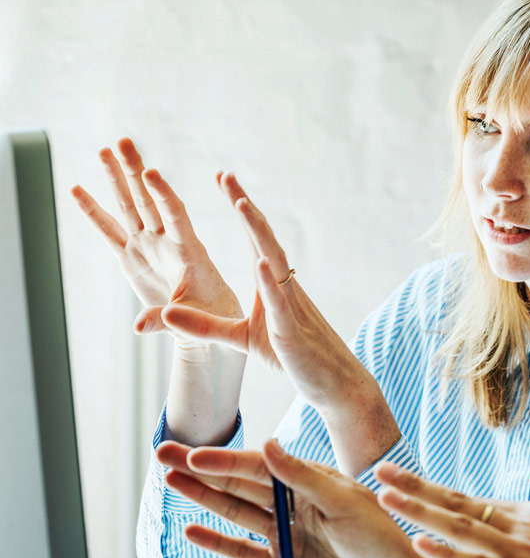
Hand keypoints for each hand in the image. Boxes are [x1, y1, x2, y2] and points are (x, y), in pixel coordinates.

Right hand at [71, 138, 242, 344]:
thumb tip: (138, 328)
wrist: (206, 322)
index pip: (175, 216)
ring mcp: (147, 246)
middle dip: (135, 171)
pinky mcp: (132, 257)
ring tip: (104, 150)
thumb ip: (167, 320)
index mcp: (189, 251)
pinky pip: (108, 231)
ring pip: (129, 207)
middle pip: (149, 200)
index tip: (151, 172)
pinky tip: (77, 189)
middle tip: (123, 142)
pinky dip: (93, 212)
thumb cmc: (211, 317)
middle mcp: (166, 242)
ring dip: (117, 180)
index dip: (163, 194)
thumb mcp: (196, 321)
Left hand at [158, 173, 399, 473]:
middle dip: (244, 205)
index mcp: (272, 284)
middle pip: (263, 237)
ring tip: (241, 204)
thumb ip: (204, 326)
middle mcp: (283, 285)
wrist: (333, 383)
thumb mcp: (240, 338)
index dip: (240, 208)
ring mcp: (290, 304)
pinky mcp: (291, 330)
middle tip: (225, 175)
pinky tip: (261, 262)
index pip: (255, 238)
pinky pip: (280, 301)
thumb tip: (167, 312)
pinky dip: (270, 281)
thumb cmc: (292, 356)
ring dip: (258, 232)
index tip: (224, 179)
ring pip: (274, 260)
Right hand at [158, 438, 426, 557]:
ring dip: (203, 497)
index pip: (259, 466)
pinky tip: (191, 530)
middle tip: (163, 452)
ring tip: (169, 481)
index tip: (195, 454)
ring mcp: (285, 535)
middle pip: (239, 483)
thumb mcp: (344, 502)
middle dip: (201, 469)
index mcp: (310, 481)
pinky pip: (242, 552)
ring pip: (235, 512)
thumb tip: (268, 444)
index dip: (225, 460)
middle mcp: (293, 503)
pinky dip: (217, 542)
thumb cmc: (380, 538)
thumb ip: (303, 476)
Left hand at [375, 463, 529, 557]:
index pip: (472, 502)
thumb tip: (524, 541)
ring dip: (418, 510)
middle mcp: (519, 524)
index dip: (435, 492)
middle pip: (456, 501)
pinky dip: (446, 555)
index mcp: (529, 515)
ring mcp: (519, 550)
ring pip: (458, 525)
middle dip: (415, 486)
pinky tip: (419, 545)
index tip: (407, 481)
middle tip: (380, 469)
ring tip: (383, 497)